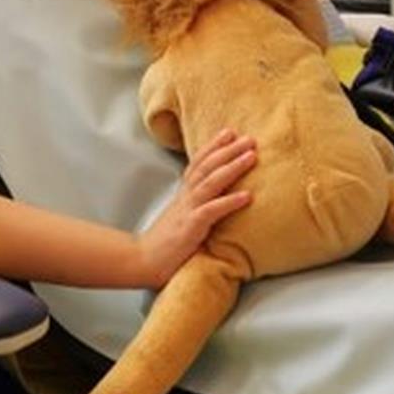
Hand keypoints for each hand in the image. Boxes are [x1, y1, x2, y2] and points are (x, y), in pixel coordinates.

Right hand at [137, 129, 255, 287]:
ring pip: (211, 182)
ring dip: (232, 167)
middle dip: (228, 150)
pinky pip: (212, 210)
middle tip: (249, 138)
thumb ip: (196, 205)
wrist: (142, 261)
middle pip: (207, 166)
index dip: (213, 146)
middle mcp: (185, 197)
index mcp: (183, 194)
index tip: (229, 132)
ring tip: (252, 156)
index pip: (198, 163)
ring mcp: (187, 211)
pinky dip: (230, 201)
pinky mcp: (190, 228)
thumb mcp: (182, 217)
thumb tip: (217, 199)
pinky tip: (248, 196)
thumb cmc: (165, 244)